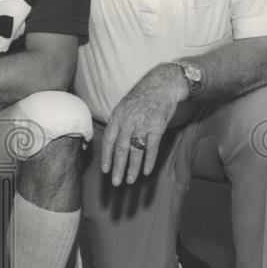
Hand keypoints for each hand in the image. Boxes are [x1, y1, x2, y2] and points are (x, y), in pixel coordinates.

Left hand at [102, 65, 185, 185]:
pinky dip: (149, 161)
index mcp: (117, 117)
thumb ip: (118, 124)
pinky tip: (146, 172)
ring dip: (132, 168)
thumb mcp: (123, 107)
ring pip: (135, 151)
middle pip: (121, 149)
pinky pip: (152, 148)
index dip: (106, 156)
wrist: (161, 85)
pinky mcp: (157, 128)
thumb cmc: (141, 98)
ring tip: (130, 180)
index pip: (108, 140)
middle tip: (115, 182)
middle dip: (117, 168)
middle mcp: (128, 122)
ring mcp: (143, 125)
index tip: (105, 170)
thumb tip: (111, 142)